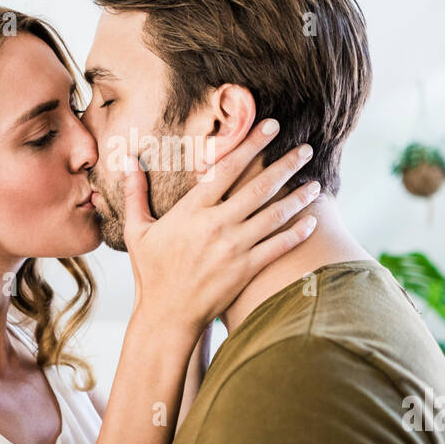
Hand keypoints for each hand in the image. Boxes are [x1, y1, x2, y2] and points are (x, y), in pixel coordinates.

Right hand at [121, 118, 319, 339]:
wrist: (167, 316)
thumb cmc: (151, 273)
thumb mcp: (137, 231)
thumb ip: (135, 194)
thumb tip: (128, 161)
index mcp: (191, 210)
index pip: (227, 168)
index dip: (251, 144)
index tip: (271, 126)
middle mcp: (216, 225)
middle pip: (258, 187)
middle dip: (285, 165)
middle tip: (306, 148)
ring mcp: (234, 248)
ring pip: (274, 215)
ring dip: (298, 197)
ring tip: (316, 183)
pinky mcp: (246, 270)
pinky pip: (278, 247)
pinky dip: (297, 233)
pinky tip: (312, 221)